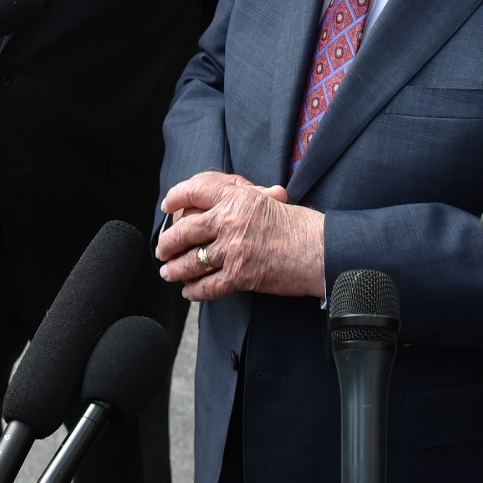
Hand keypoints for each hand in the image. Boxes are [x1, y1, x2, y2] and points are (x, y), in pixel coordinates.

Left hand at [156, 171, 324, 301]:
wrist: (320, 250)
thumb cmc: (299, 225)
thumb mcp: (269, 199)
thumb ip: (243, 197)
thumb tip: (219, 198)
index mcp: (237, 197)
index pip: (195, 191)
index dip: (176, 197)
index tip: (168, 206)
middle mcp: (230, 221)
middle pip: (185, 230)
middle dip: (167, 243)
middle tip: (162, 249)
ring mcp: (233, 250)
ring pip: (191, 261)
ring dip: (175, 269)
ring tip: (168, 273)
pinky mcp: (239, 276)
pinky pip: (207, 286)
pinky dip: (195, 291)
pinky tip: (190, 291)